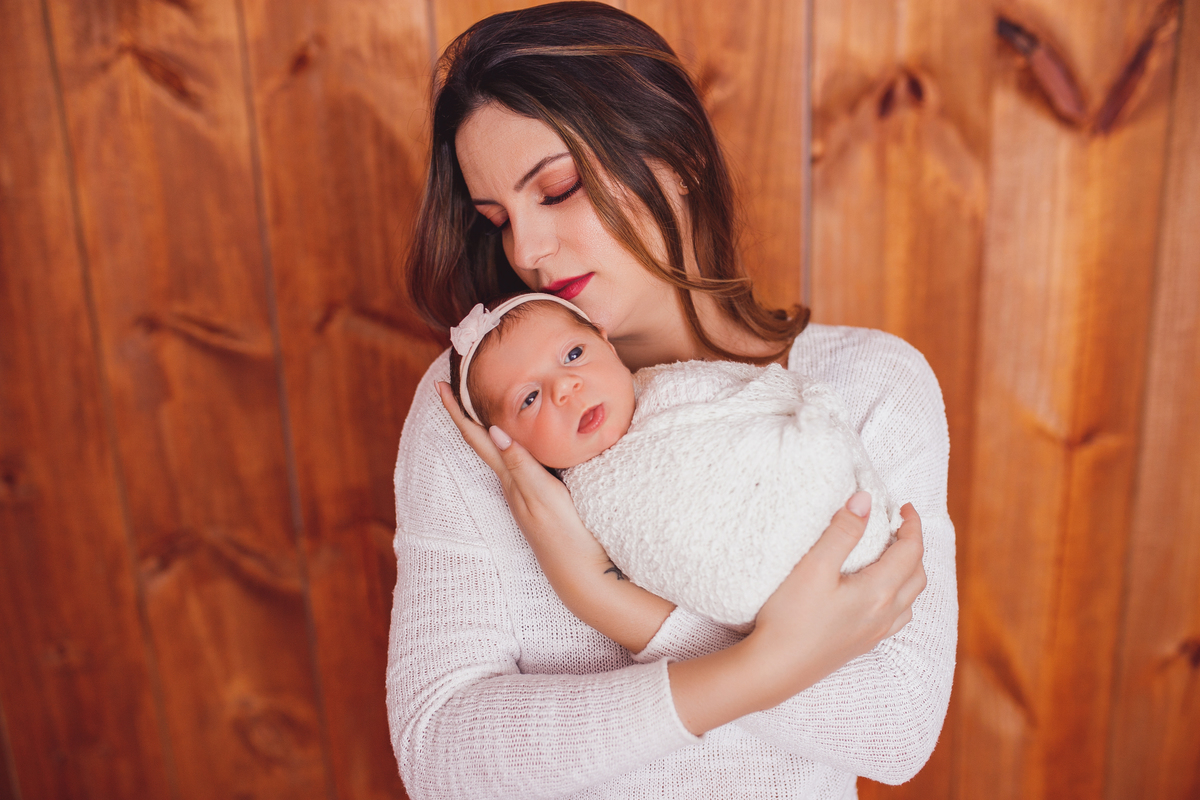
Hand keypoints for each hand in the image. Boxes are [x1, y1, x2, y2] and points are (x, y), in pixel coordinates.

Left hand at [436, 381, 598, 556]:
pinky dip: (511, 442)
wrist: (581, 574)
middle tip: (455, 386)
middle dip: (467, 413)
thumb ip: (521, 464)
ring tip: (481, 404)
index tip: (439, 385)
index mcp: (511, 479)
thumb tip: (494, 430)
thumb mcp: (544, 496)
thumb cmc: (566, 535)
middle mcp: (512, 484)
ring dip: (486, 427)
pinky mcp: (540, 499)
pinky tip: (519, 439)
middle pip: (483, 442)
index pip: (478, 439)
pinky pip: (517, 462)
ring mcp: (525, 494)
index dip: (457, 411)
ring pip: (499, 451)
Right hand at [668, 493, 925, 734]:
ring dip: (909, 573)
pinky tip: (878, 595)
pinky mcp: (860, 646)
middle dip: (913, 547)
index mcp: (879, 592)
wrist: (774, 669)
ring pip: (910, 600)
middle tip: (898, 526)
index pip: (911, 552)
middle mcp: (884, 615)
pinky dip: (898, 598)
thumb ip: (842, 531)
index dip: (912, 526)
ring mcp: (873, 634)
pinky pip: (896, 619)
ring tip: (891, 555)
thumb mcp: (814, 567)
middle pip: (917, 576)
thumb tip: (866, 500)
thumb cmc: (790, 618)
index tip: (904, 507)